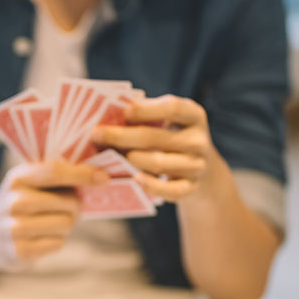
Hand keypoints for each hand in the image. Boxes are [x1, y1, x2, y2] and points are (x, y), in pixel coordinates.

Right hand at [0, 161, 107, 263]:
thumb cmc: (18, 204)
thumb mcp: (26, 183)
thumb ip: (54, 175)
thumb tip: (96, 174)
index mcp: (17, 178)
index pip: (55, 172)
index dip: (83, 174)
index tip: (104, 178)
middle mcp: (13, 201)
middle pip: (68, 202)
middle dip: (76, 206)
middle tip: (69, 208)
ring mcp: (14, 228)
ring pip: (66, 224)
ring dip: (66, 225)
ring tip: (50, 223)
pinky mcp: (19, 252)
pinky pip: (57, 243)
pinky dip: (55, 241)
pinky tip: (40, 238)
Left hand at [91, 95, 217, 202]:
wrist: (202, 170)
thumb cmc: (172, 137)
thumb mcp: (167, 121)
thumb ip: (145, 114)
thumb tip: (108, 112)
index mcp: (194, 115)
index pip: (172, 108)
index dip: (146, 110)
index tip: (123, 112)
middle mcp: (199, 140)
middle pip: (156, 138)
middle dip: (122, 136)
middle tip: (96, 134)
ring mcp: (197, 165)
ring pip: (159, 164)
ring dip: (132, 160)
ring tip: (111, 156)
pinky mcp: (192, 188)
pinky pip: (170, 190)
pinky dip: (151, 185)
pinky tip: (135, 179)